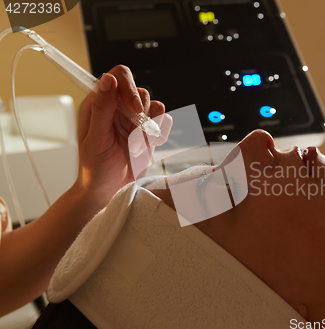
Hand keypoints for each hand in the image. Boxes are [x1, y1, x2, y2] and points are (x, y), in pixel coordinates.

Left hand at [74, 65, 170, 204]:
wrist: (109, 191)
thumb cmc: (95, 168)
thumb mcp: (96, 138)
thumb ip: (102, 108)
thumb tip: (108, 80)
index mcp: (99, 103)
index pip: (119, 76)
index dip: (130, 89)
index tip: (136, 110)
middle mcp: (118, 107)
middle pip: (141, 92)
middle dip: (141, 117)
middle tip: (134, 137)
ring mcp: (135, 119)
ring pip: (156, 106)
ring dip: (150, 128)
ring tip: (137, 146)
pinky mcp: (149, 131)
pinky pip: (165, 120)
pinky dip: (161, 133)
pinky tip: (149, 146)